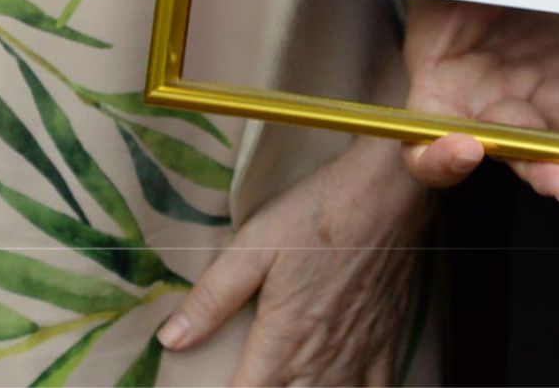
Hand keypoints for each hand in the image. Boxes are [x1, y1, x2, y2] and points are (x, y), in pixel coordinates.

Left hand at [158, 139, 428, 383]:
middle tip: (256, 377)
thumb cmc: (317, 212)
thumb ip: (213, 298)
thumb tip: (170, 339)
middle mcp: (321, 358)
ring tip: (292, 383)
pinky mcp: (387, 340)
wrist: (388, 190)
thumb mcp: (254, 245)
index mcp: (282, 340)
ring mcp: (358, 353)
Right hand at [392, 0, 558, 205]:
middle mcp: (490, 107)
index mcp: (438, 101)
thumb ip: (428, 14)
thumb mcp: (422, 1)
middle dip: (543, 167)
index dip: (443, 161)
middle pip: (513, 148)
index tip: (465, 149)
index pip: (427, 154)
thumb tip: (435, 11)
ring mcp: (535, 89)